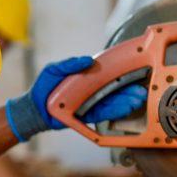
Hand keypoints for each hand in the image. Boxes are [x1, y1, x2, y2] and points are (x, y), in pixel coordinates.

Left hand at [5, 56, 146, 141]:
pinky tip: (126, 108)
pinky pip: (103, 113)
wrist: (34, 108)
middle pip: (113, 89)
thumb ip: (69, 64)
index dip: (121, 72)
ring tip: (138, 100)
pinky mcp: (87, 115)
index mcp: (86, 77)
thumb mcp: (53, 70)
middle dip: (128, 90)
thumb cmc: (43, 87)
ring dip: (125, 101)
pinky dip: (114, 111)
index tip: (135, 70)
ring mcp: (90, 103)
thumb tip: (88, 60)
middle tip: (142, 89)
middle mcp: (91, 90)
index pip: (107, 73)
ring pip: (111, 102)